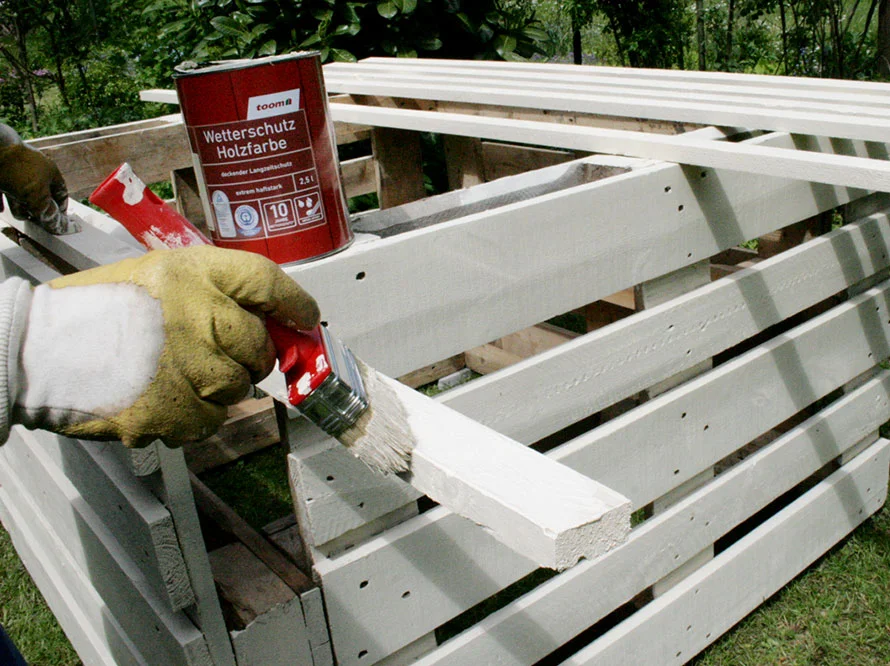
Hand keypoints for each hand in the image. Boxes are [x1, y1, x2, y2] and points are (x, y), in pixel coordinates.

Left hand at [0, 124, 77, 233]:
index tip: (57, 218)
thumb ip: (49, 213)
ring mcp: (15, 169)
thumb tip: (58, 226)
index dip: (60, 207)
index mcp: (49, 171)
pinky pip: (2, 188)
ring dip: (19, 206)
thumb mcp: (38, 197)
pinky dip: (2, 199)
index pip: (61, 192)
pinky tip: (0, 208)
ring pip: (20, 193)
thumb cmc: (17, 169)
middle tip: (35, 220)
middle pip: (39, 194)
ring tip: (19, 214)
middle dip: (37, 209)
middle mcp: (33, 169)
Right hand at [13, 245, 319, 447]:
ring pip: (238, 388)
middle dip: (250, 355)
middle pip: (260, 346)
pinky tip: (162, 394)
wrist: (40, 351)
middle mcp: (196, 314)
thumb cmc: (98, 310)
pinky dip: (193, 415)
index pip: (266, 281)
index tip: (305, 317)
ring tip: (175, 372)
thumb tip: (269, 318)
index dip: (294, 302)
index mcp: (192, 272)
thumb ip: (214, 291)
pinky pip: (210, 420)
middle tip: (218, 352)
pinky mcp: (171, 409)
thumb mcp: (160, 276)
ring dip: (217, 387)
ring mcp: (186, 365)